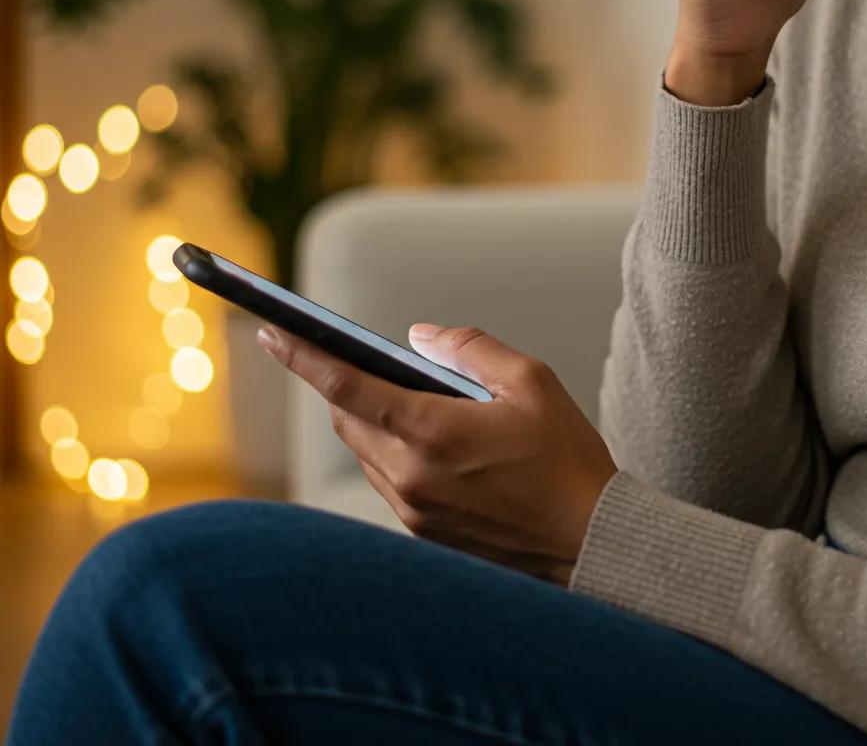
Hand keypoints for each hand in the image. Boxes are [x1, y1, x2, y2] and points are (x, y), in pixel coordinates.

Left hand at [259, 322, 618, 585]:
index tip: (272, 331)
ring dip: (367, 417)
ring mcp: (414, 510)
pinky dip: (390, 449)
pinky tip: (425, 438)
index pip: (346, 386)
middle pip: (347, 417)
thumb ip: (469, 349)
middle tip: (349, 356)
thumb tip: (419, 337)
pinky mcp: (424, 533)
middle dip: (341, 382)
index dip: (303, 355)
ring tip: (401, 395)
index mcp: (432, 432)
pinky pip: (387, 479)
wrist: (589, 541)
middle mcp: (411, 475)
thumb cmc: (566, 458)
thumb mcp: (530, 381)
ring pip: (364, 449)